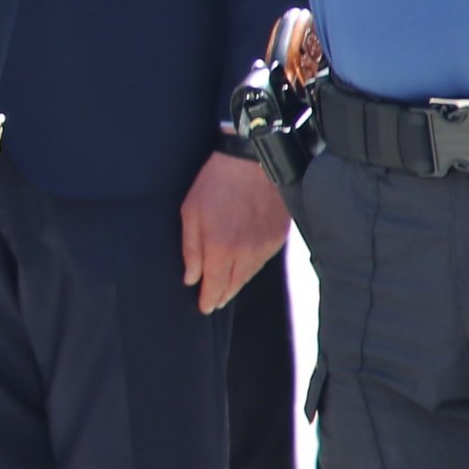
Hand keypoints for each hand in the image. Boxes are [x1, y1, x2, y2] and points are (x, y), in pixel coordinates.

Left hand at [180, 151, 291, 312]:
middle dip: (222, 295)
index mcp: (221, 247)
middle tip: (214, 302)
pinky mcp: (278, 238)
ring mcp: (265, 246)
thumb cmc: (216, 183)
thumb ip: (191, 249)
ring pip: (250, 275)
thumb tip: (191, 278)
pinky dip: (251, 267)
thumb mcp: (191, 212)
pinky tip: (243, 266)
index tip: (204, 308)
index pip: (215, 285)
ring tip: (227, 288)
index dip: (209, 299)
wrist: (252, 161)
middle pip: (234, 285)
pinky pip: (262, 261)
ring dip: (237, 283)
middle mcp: (246, 252)